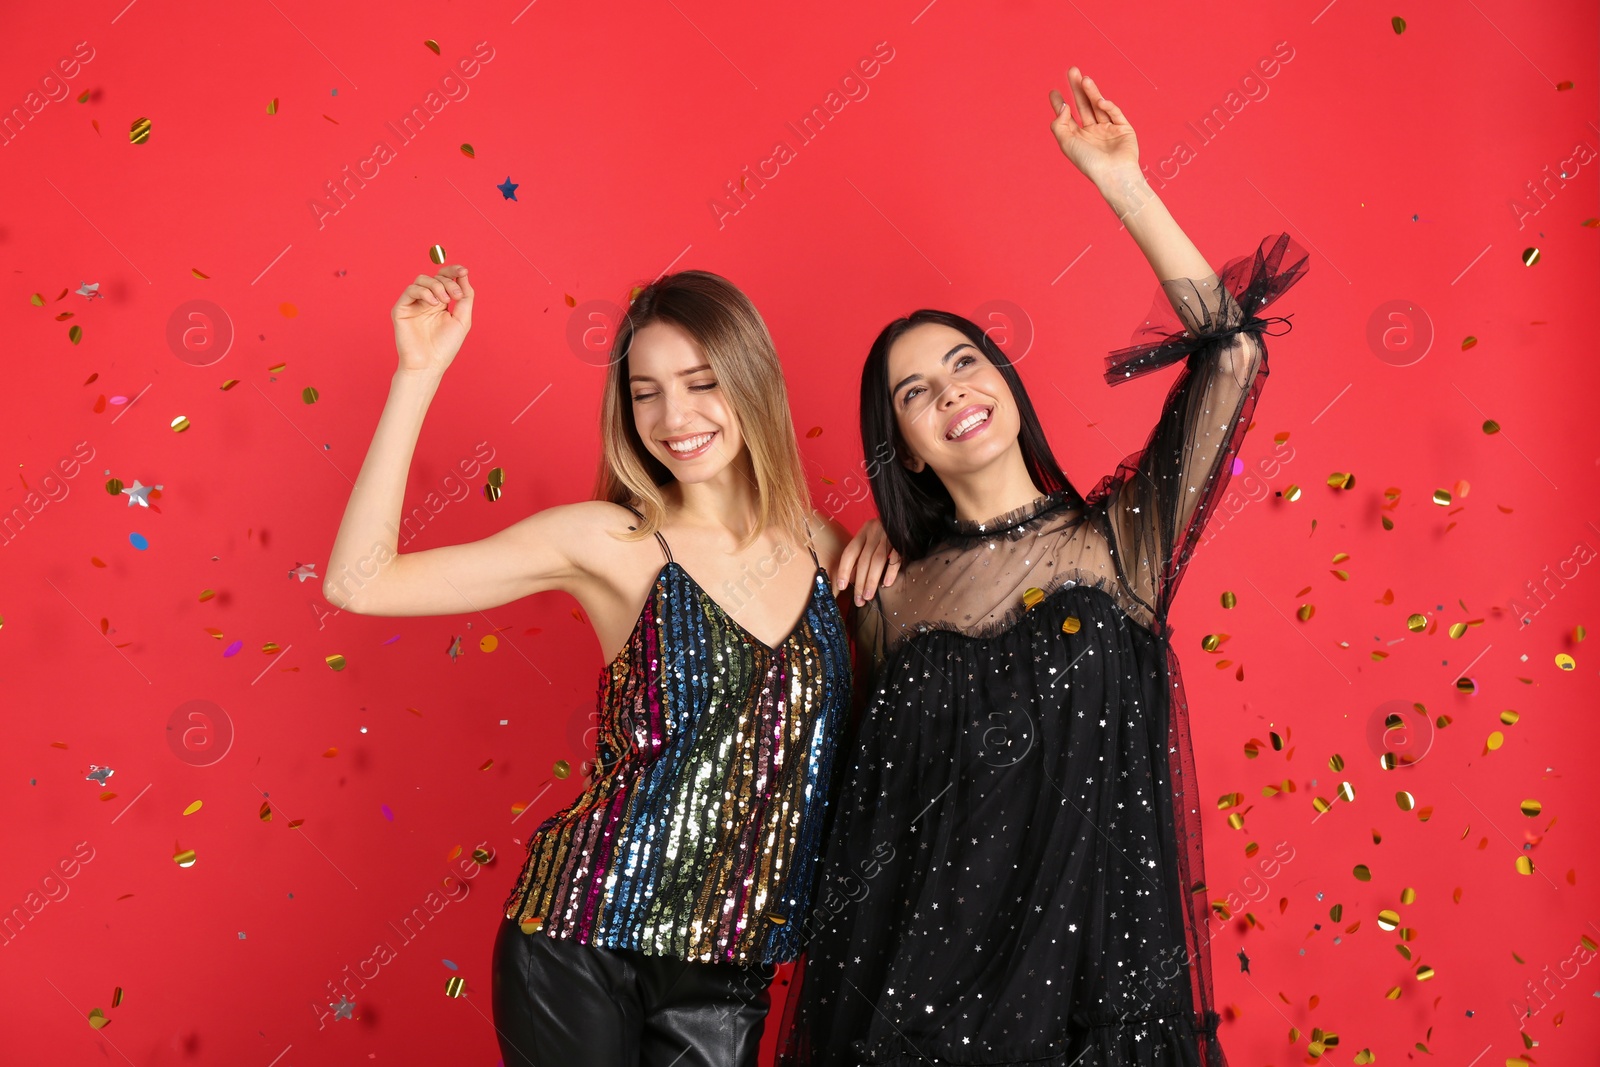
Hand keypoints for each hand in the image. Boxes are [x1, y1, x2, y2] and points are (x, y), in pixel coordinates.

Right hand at [391, 264, 474, 374]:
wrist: (429, 364)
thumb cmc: (445, 346)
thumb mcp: (462, 319)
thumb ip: (466, 296)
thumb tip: (464, 275)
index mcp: (441, 302)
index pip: (445, 278)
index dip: (454, 271)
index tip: (464, 271)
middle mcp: (426, 300)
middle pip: (436, 277)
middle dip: (448, 282)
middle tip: (455, 297)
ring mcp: (413, 303)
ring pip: (422, 279)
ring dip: (437, 286)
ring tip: (444, 301)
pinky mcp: (401, 308)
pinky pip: (411, 290)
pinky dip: (424, 292)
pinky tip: (433, 303)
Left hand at [835, 518, 901, 606]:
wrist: (909, 516)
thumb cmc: (888, 531)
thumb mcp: (872, 537)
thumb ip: (862, 554)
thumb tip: (852, 578)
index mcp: (864, 531)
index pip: (850, 552)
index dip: (844, 570)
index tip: (841, 586)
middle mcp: (874, 532)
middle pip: (864, 560)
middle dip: (860, 582)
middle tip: (859, 600)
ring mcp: (889, 535)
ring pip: (877, 560)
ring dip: (871, 580)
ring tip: (868, 596)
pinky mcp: (902, 540)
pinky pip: (896, 557)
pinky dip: (890, 571)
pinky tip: (886, 583)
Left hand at [1048, 67, 1137, 185]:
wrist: (1113, 174)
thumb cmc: (1088, 162)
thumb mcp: (1066, 143)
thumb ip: (1060, 124)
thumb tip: (1063, 106)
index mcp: (1078, 138)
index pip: (1067, 117)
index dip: (1060, 103)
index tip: (1053, 91)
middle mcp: (1093, 133)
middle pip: (1083, 105)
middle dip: (1077, 89)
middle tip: (1072, 70)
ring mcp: (1108, 130)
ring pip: (1098, 106)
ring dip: (1091, 92)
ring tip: (1084, 79)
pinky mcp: (1123, 128)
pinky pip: (1114, 113)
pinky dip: (1108, 106)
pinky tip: (1100, 102)